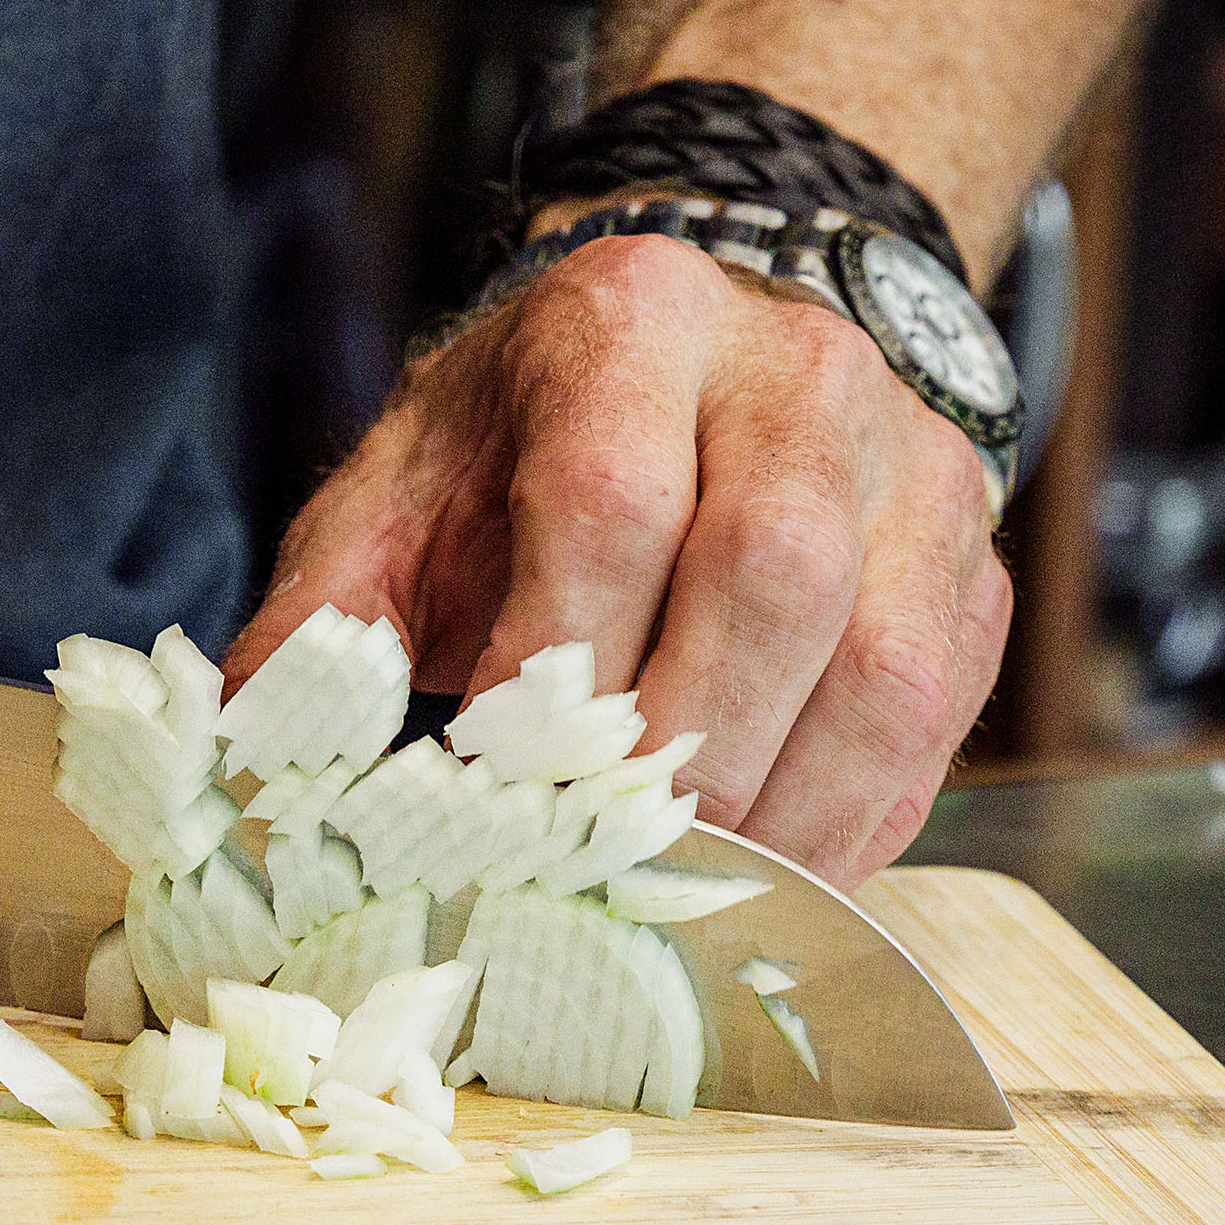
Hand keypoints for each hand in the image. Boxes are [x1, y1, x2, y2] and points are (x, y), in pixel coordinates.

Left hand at [231, 231, 1009, 886]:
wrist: (705, 352)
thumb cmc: (527, 449)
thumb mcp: (400, 491)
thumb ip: (321, 622)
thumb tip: (249, 769)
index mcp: (631, 324)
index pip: (611, 500)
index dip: (554, 663)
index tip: (492, 785)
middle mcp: (798, 373)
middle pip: (773, 575)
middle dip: (677, 754)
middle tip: (594, 869)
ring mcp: (914, 468)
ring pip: (879, 665)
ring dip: (779, 814)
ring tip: (684, 900)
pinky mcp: (974, 566)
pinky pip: (936, 720)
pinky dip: (852, 823)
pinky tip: (769, 879)